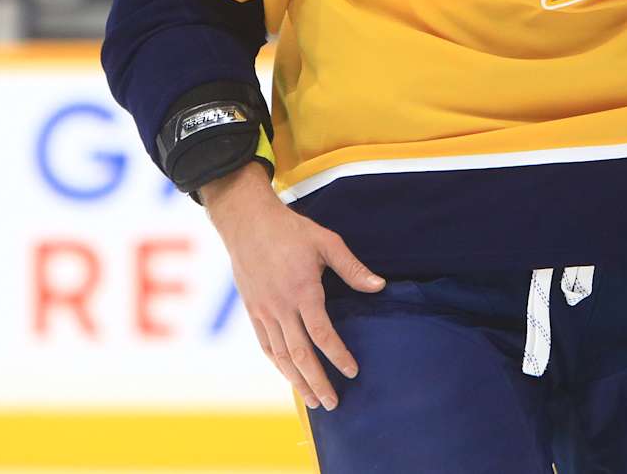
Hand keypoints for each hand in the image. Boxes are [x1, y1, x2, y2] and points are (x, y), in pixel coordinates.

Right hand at [203, 163, 385, 410]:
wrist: (247, 222)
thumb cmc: (291, 230)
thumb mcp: (327, 242)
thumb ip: (352, 268)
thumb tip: (379, 286)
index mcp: (303, 290)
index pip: (322, 334)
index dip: (338, 356)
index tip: (353, 371)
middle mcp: (281, 307)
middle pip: (300, 354)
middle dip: (317, 382)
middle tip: (333, 403)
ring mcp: (264, 311)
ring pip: (281, 356)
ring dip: (297, 381)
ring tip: (313, 401)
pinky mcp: (253, 311)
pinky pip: (265, 345)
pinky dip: (278, 365)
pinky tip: (289, 375)